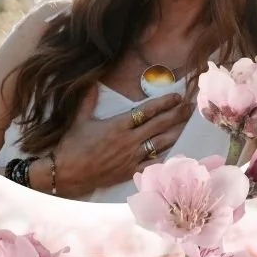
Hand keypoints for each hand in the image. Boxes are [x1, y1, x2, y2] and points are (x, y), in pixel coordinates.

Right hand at [53, 89, 194, 198]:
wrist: (67, 174)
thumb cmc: (73, 146)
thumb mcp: (79, 120)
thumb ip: (88, 100)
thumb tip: (91, 82)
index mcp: (118, 126)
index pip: (146, 111)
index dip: (163, 103)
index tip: (176, 97)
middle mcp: (128, 141)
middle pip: (159, 125)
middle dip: (176, 115)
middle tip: (189, 107)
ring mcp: (131, 157)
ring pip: (160, 143)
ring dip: (175, 133)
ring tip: (187, 125)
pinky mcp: (130, 171)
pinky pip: (153, 163)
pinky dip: (165, 156)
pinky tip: (175, 150)